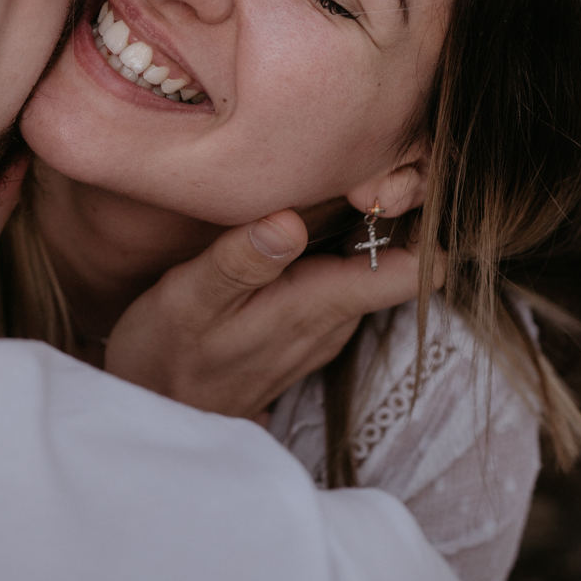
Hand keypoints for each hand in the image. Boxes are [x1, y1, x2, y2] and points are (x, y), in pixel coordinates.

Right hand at [105, 211, 436, 419]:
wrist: (158, 416)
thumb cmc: (167, 351)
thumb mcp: (189, 300)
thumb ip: (240, 261)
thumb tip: (290, 220)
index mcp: (319, 305)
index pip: (417, 272)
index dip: (422, 223)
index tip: (396, 180)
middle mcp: (337, 320)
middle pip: (402, 262)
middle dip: (392, 213)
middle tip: (361, 164)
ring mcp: (326, 328)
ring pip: (373, 270)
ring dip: (362, 229)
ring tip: (332, 183)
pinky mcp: (309, 330)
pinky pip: (345, 282)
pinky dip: (337, 249)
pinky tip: (305, 223)